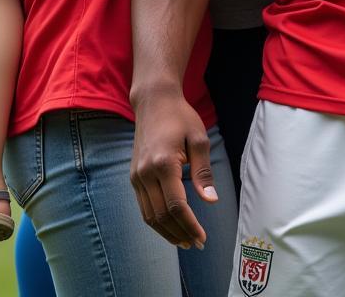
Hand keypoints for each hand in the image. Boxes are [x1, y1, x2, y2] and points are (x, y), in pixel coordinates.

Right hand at [130, 89, 215, 248]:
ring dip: (166, 232)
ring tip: (185, 241)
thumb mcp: (199, 139)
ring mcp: (136, 176)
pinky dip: (156, 221)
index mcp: (163, 163)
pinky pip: (143, 206)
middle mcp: (145, 173)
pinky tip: (170, 225)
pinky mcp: (133, 176)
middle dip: (179, 233)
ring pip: (148, 216)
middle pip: (160, 216)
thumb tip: (210, 200)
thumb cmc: (181, 117)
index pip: (175, 205)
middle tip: (197, 243)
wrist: (154, 102)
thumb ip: (203, 172)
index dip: (189, 225)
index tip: (202, 237)